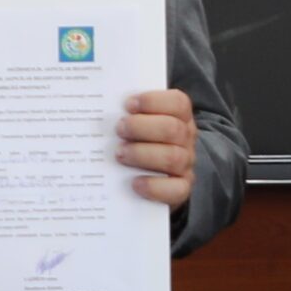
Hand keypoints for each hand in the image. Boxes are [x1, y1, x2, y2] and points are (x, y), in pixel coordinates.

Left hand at [118, 89, 195, 207]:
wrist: (153, 175)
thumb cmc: (139, 140)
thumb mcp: (138, 121)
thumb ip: (128, 112)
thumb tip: (103, 104)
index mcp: (179, 116)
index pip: (178, 103)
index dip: (153, 101)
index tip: (128, 104)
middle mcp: (186, 139)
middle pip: (173, 129)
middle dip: (141, 127)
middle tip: (119, 129)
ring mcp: (185, 165)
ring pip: (173, 157)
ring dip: (142, 154)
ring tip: (120, 154)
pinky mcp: (181, 188)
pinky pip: (176, 189)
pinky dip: (153, 186)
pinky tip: (134, 183)